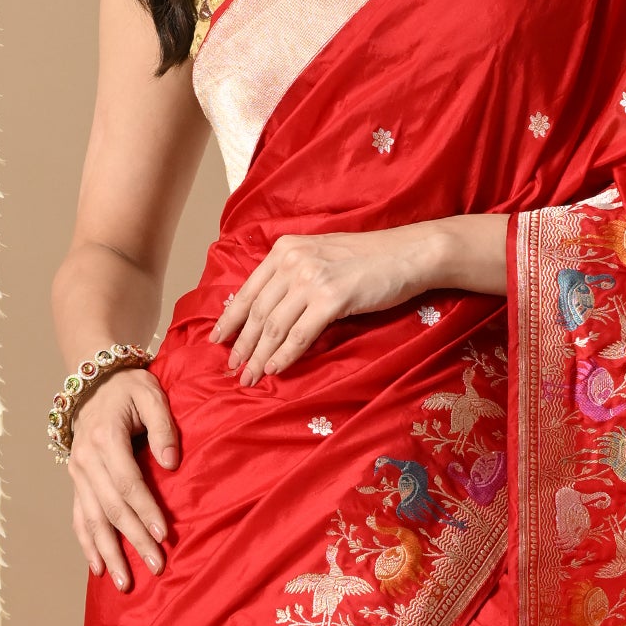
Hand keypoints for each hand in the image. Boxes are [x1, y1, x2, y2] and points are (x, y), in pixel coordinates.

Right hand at [67, 366, 179, 588]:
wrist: (92, 381)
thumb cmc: (128, 388)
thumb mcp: (151, 395)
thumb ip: (163, 427)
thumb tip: (171, 463)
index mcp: (106, 439)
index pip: (128, 483)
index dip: (146, 511)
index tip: (164, 536)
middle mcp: (86, 460)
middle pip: (112, 508)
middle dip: (134, 541)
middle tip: (156, 567)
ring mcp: (77, 473)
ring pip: (93, 519)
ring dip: (108, 553)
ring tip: (123, 582)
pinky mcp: (76, 481)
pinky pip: (79, 517)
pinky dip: (87, 543)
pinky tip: (97, 567)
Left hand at [212, 219, 485, 382]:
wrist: (407, 254)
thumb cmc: (368, 260)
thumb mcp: (321, 257)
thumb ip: (293, 276)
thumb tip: (268, 310)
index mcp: (285, 249)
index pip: (248, 290)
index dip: (230, 319)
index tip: (217, 340)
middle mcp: (292, 261)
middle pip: (257, 311)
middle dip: (242, 345)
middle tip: (231, 369)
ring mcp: (311, 278)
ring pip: (273, 326)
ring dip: (258, 356)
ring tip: (248, 377)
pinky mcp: (331, 298)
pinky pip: (299, 334)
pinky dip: (284, 355)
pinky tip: (274, 369)